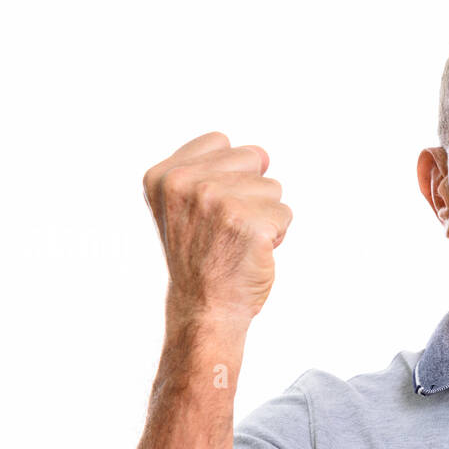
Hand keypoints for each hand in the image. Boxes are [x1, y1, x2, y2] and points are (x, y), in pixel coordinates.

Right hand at [143, 131, 292, 322]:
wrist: (205, 307)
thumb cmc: (202, 257)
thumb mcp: (184, 204)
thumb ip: (214, 168)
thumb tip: (263, 154)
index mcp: (164, 176)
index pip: (220, 141)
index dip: (227, 174)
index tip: (210, 209)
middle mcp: (186, 184)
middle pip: (251, 158)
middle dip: (250, 192)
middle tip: (226, 227)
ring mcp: (216, 201)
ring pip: (272, 187)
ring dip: (264, 215)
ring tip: (238, 240)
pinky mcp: (248, 223)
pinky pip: (284, 214)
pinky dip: (276, 235)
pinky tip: (251, 253)